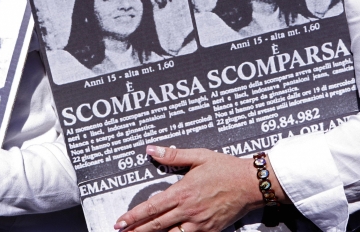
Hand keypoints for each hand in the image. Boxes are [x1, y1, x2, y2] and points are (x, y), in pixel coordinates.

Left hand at [114, 146, 286, 231]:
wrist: (251, 184)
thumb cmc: (225, 168)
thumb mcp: (199, 156)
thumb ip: (173, 155)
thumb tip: (151, 149)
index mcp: (182, 192)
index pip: (152, 207)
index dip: (134, 216)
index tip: (121, 221)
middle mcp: (188, 210)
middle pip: (156, 225)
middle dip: (137, 230)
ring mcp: (199, 223)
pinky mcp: (209, 230)